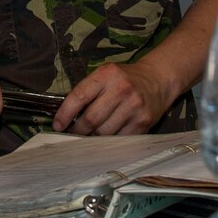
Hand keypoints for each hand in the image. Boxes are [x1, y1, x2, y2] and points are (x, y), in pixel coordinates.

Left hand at [54, 61, 171, 135]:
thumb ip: (88, 91)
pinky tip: (105, 140)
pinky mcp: (143, 122)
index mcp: (107, 75)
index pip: (79, 96)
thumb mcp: (106, 74)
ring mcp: (134, 107)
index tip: (58, 125)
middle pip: (91, 119)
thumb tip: (66, 116)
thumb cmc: (126, 78)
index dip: (65, 114)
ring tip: (89, 136)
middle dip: (78, 131)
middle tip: (73, 134)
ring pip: (104, 132)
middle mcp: (121, 89)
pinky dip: (109, 142)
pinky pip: (119, 139)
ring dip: (93, 138)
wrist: (159, 79)